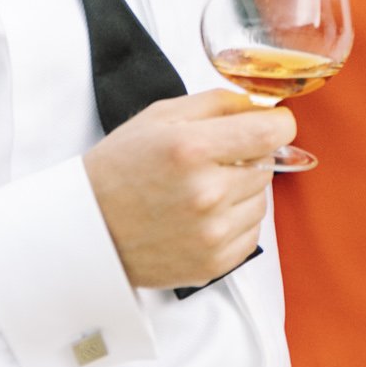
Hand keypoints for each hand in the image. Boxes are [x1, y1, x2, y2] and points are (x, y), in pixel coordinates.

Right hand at [83, 89, 295, 289]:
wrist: (88, 228)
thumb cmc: (120, 169)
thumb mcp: (160, 116)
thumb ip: (217, 103)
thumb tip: (262, 105)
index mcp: (192, 149)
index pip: (271, 132)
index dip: (277, 123)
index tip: (270, 124)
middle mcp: (206, 193)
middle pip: (267, 164)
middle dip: (248, 157)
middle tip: (210, 161)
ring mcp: (211, 233)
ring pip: (262, 200)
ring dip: (242, 191)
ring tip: (201, 190)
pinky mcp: (213, 263)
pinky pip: (251, 233)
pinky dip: (235, 222)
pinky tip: (202, 216)